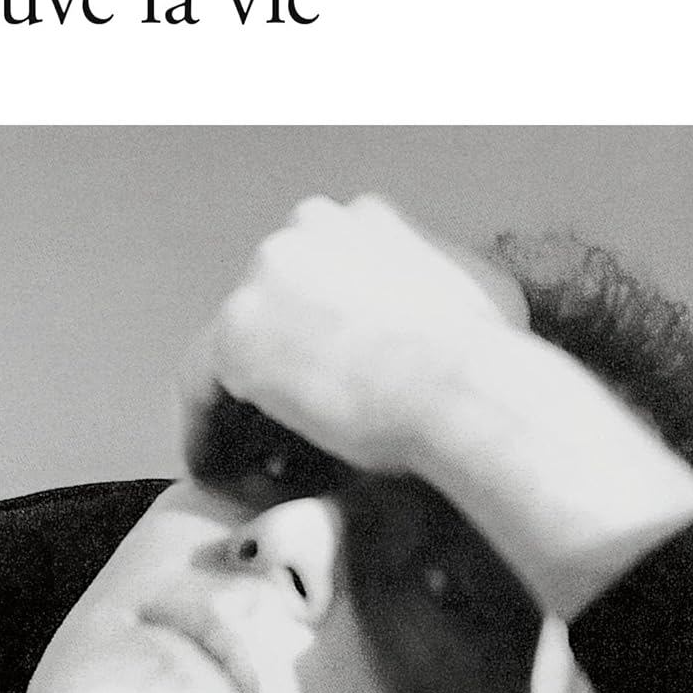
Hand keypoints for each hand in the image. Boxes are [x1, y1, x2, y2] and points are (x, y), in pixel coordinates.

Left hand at [183, 196, 527, 471]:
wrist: (469, 389)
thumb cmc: (492, 363)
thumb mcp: (487, 296)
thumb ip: (445, 285)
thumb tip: (447, 305)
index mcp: (365, 216)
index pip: (319, 277)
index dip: (320, 341)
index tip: (333, 394)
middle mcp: (308, 227)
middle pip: (274, 306)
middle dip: (279, 368)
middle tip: (289, 437)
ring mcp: (265, 274)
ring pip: (237, 346)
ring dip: (243, 404)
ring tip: (257, 465)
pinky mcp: (234, 332)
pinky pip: (200, 390)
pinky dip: (207, 432)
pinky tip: (222, 476)